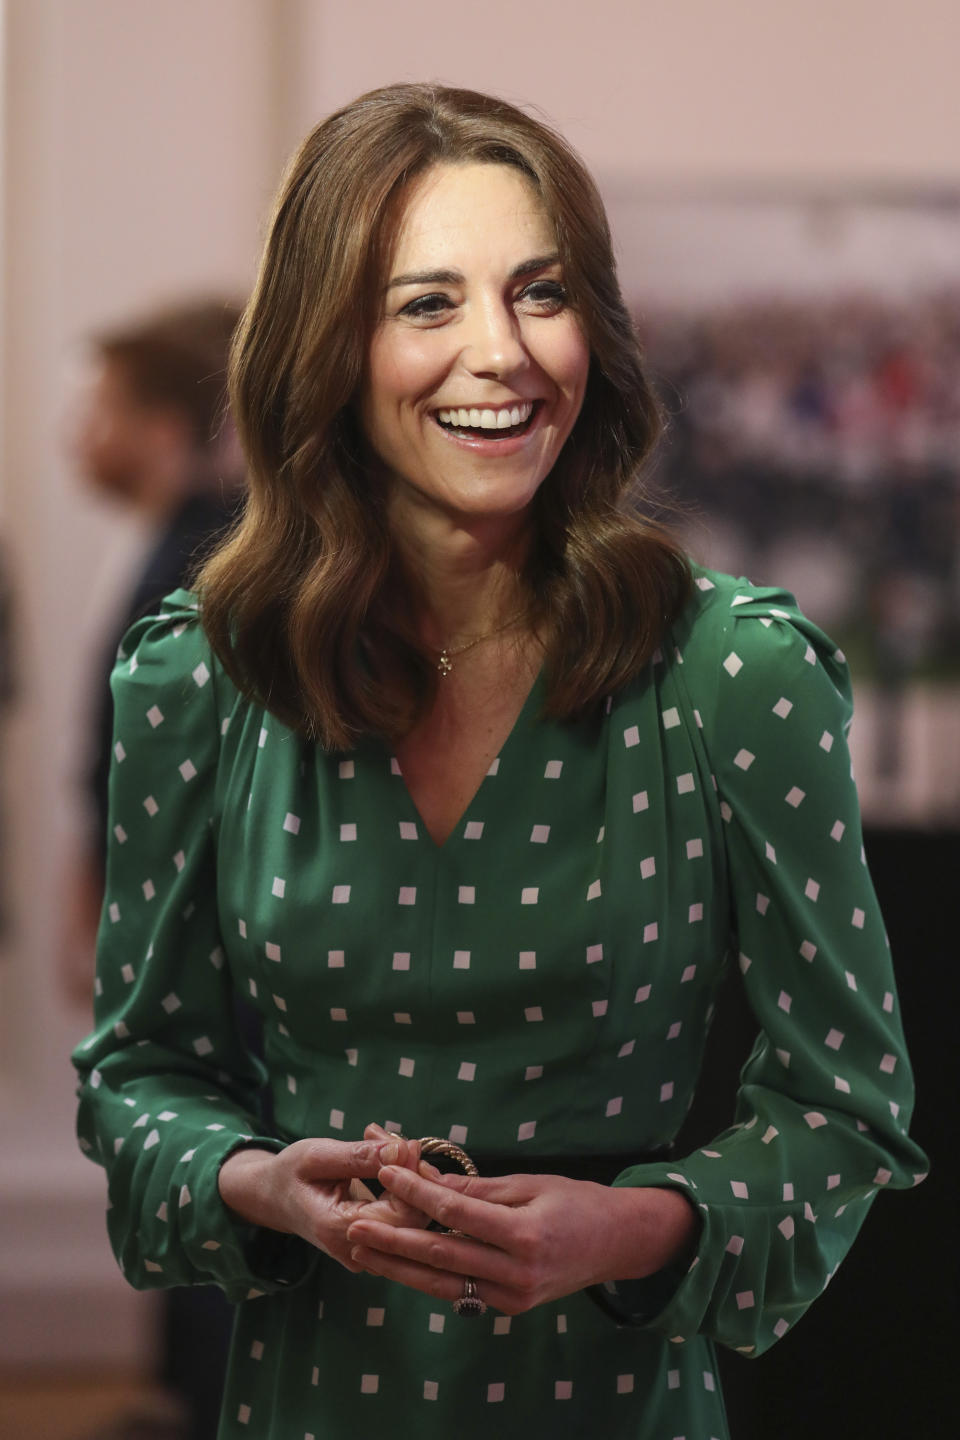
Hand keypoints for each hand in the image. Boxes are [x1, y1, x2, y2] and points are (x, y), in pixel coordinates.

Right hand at [217, 1124, 431, 1273]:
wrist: (273, 1197)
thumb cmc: (290, 1174)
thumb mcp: (317, 1156)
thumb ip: (360, 1156)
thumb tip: (405, 1150)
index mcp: (339, 1231)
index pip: (404, 1215)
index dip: (413, 1179)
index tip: (405, 1144)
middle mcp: (357, 1251)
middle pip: (414, 1219)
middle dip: (412, 1174)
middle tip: (396, 1139)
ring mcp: (367, 1253)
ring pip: (412, 1217)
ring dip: (407, 1177)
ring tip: (382, 1141)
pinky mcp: (374, 1244)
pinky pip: (402, 1217)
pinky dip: (400, 1186)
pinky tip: (384, 1158)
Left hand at [346, 1166, 698, 1313]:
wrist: (617, 1244)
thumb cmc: (576, 1201)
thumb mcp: (530, 1183)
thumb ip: (477, 1188)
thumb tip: (426, 1176)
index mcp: (525, 1234)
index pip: (457, 1212)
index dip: (418, 1192)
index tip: (386, 1173)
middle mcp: (518, 1273)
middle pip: (442, 1256)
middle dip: (393, 1241)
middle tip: (355, 1226)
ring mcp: (514, 1297)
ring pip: (444, 1283)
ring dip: (399, 1267)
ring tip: (363, 1250)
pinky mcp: (510, 1309)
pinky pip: (461, 1291)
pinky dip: (429, 1277)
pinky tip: (398, 1265)